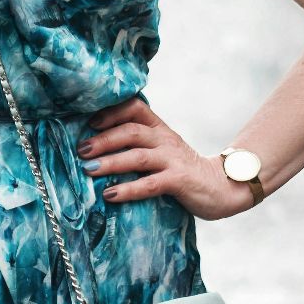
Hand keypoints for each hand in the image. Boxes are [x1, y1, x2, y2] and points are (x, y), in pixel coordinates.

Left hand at [77, 96, 257, 220]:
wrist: (222, 186)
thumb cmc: (182, 169)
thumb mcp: (162, 150)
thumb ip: (139, 145)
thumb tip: (97, 148)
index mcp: (160, 128)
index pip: (135, 107)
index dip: (111, 112)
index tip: (90, 122)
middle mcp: (165, 139)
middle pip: (131, 130)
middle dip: (103, 139)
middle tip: (81, 150)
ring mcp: (173, 159)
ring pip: (137, 155)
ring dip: (110, 162)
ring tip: (88, 170)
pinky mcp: (179, 180)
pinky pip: (150, 184)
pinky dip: (128, 189)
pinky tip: (110, 195)